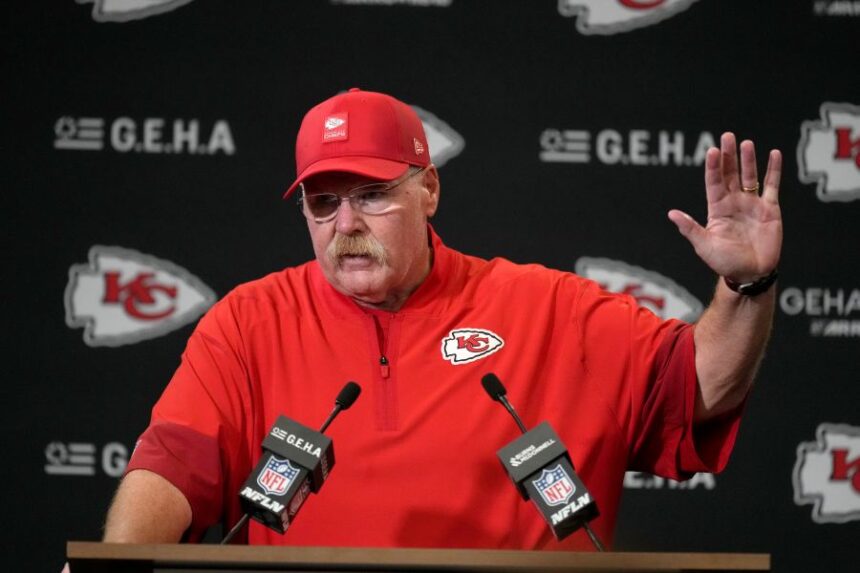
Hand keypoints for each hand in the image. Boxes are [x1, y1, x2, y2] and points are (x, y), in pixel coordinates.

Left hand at [668, 132, 782, 282]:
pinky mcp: (770, 209)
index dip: (714, 167)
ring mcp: (752, 204)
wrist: (751, 274)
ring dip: (748, 160)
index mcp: (717, 209)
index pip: (714, 182)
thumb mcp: (704, 245)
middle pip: (731, 174)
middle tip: (727, 136)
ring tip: (746, 143)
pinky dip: (773, 170)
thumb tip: (671, 213)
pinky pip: (772, 186)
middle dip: (729, 156)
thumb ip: (690, 228)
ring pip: (750, 176)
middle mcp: (734, 202)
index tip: (712, 151)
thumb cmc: (725, 262)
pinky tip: (773, 154)